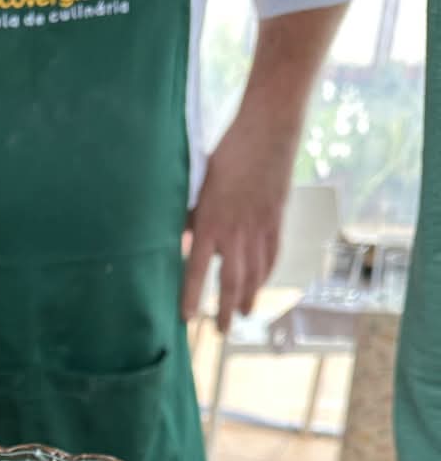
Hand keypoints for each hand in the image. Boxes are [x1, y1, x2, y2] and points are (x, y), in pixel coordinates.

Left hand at [181, 119, 291, 332]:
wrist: (268, 129)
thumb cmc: (227, 152)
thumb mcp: (199, 183)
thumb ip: (191, 215)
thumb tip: (182, 238)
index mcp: (210, 221)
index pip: (198, 269)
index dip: (192, 296)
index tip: (187, 319)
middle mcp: (236, 230)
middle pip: (231, 280)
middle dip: (225, 309)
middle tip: (221, 332)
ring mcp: (260, 226)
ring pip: (255, 273)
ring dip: (248, 297)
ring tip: (243, 314)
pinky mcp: (277, 219)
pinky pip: (271, 255)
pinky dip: (265, 274)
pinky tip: (260, 284)